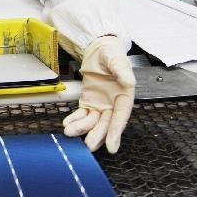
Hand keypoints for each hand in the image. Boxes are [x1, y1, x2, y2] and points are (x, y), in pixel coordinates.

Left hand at [62, 36, 134, 152]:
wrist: (98, 49)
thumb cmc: (111, 53)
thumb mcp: (115, 58)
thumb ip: (121, 70)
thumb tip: (128, 81)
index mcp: (124, 94)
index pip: (120, 116)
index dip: (116, 132)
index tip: (112, 147)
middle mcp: (113, 103)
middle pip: (106, 123)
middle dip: (97, 135)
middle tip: (88, 145)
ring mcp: (101, 104)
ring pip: (92, 121)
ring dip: (82, 128)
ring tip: (70, 131)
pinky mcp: (89, 102)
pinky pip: (82, 114)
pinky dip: (75, 120)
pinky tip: (67, 123)